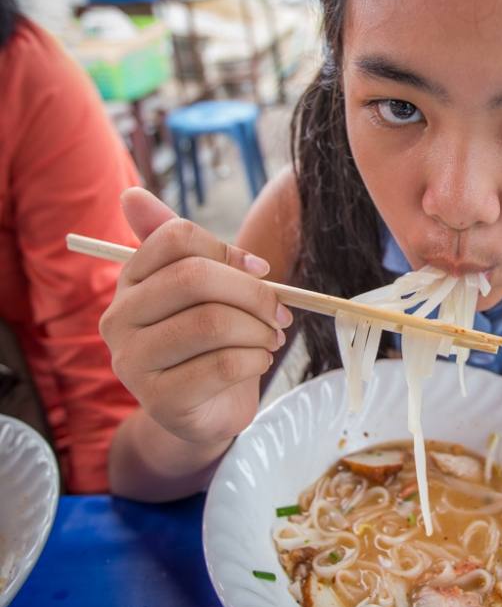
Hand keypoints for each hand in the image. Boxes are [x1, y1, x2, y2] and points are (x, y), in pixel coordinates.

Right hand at [100, 188, 292, 445]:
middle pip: (194, 278)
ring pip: (211, 323)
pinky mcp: (158, 400)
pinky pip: (221, 366)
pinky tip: (258, 362)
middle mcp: (119, 318)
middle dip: (253, 293)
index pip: (175, 239)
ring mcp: (132, 361)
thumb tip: (132, 195)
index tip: (260, 271)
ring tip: (270, 339)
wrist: (205, 411)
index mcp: (130, 281)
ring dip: (258, 330)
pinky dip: (255, 360)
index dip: (228, 250)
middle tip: (279, 313)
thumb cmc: (210, 343)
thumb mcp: (203, 291)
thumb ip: (186, 248)